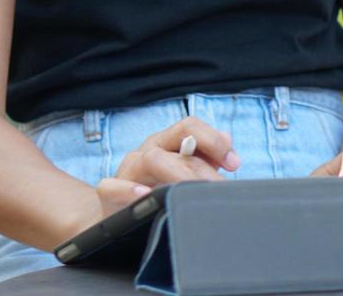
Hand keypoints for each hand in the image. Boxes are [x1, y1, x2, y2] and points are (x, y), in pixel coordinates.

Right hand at [93, 117, 240, 218]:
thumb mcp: (184, 171)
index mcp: (166, 142)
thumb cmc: (157, 190)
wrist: (118, 215)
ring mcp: (127, 170)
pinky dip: (128, 190)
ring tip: (191, 190)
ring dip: (177, 174)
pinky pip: (111, 186)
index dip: (213, 140)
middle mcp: (147, 150)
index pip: (190, 126)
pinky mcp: (108, 192)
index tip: (234, 164)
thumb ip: (206, 156)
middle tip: (219, 188)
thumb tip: (227, 139)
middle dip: (203, 166)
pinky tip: (145, 194)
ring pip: (150, 159)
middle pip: (175, 142)